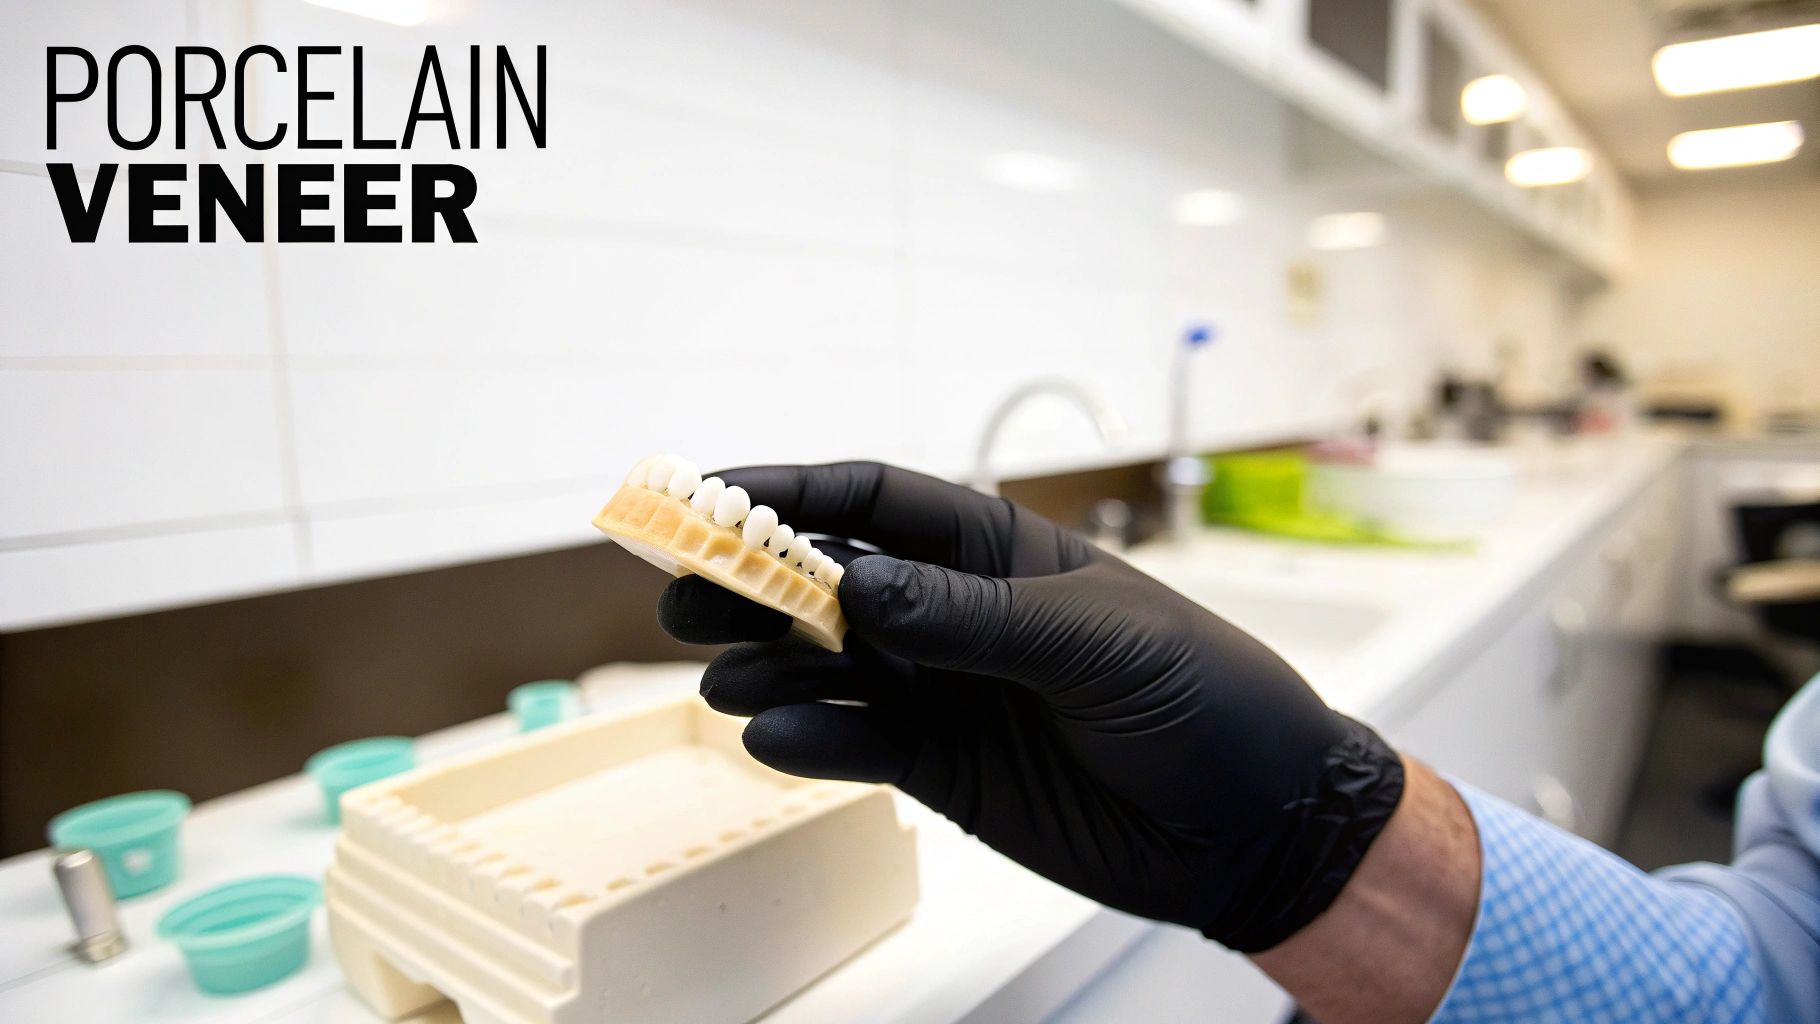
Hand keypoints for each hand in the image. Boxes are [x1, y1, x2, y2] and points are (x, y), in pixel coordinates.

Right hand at [656, 462, 1403, 950]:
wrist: (1252, 822)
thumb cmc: (1202, 696)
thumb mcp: (1096, 643)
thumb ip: (975, 619)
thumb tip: (864, 592)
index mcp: (998, 552)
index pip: (876, 503)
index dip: (790, 493)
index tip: (707, 494)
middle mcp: (955, 615)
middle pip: (828, 584)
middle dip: (752, 583)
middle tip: (680, 593)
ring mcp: (943, 692)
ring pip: (826, 668)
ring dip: (769, 667)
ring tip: (725, 678)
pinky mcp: (942, 769)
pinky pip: (857, 745)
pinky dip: (809, 742)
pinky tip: (774, 739)